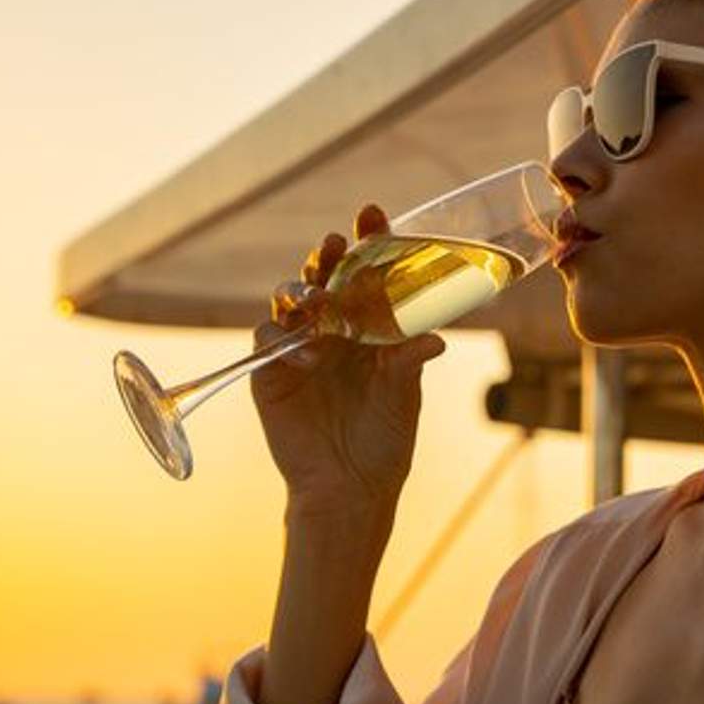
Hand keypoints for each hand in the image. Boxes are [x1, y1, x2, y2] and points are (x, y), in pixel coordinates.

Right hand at [250, 204, 447, 512]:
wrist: (350, 490)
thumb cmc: (383, 441)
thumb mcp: (403, 398)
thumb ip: (409, 363)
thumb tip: (437, 338)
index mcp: (366, 325)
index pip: (365, 272)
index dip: (367, 239)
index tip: (372, 214)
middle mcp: (330, 328)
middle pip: (321, 274)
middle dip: (325, 254)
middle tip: (334, 244)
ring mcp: (298, 347)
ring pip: (287, 298)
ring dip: (299, 289)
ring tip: (317, 299)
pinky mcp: (269, 373)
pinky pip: (266, 339)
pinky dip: (282, 339)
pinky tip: (307, 355)